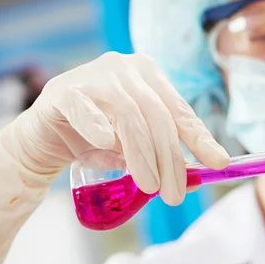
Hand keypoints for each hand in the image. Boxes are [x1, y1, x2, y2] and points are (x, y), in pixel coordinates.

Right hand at [7, 52, 228, 204]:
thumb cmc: (97, 141)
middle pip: (159, 117)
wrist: (45, 139)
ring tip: (149, 187)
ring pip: (129, 115)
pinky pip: (85, 108)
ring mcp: (94, 74)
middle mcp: (126, 68)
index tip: (219, 163)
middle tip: (174, 195)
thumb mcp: (136, 149)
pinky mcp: (64, 90)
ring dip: (142, 155)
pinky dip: (98, 127)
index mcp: (150, 77)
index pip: (181, 111)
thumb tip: (196, 180)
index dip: (201, 139)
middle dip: (170, 159)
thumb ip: (162, 157)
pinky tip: (105, 146)